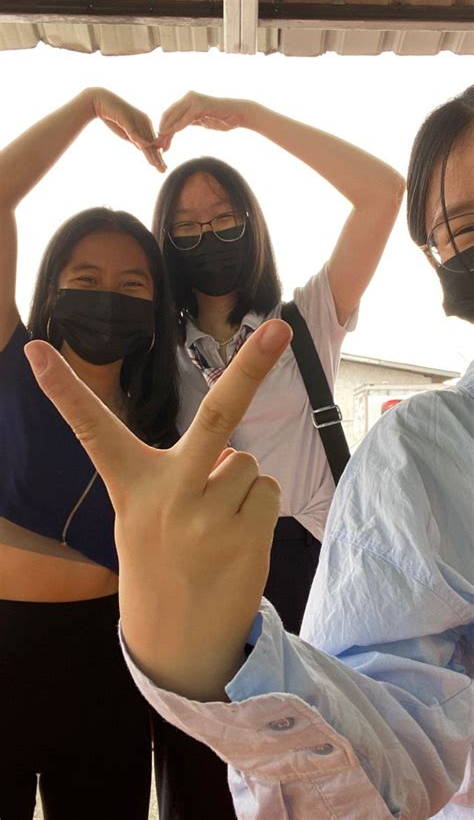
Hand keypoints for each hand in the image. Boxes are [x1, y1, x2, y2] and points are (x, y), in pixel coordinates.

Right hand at [25, 319, 290, 700]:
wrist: (178, 641)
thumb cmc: (161, 560)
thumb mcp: (146, 518)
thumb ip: (182, 478)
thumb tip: (242, 459)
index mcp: (132, 486)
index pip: (93, 430)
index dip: (64, 390)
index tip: (36, 350)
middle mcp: (167, 497)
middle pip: (215, 418)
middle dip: (250, 368)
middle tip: (278, 331)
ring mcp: (207, 520)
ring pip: (248, 464)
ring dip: (240, 486)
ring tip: (215, 526)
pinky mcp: (244, 540)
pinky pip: (267, 493)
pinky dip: (258, 509)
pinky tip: (235, 541)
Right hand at [90, 88, 165, 171]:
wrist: (102, 102)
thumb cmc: (115, 118)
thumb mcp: (128, 132)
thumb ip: (136, 140)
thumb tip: (144, 149)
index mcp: (146, 124)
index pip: (153, 143)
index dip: (158, 156)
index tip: (162, 167)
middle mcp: (145, 122)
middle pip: (152, 144)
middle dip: (158, 158)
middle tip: (164, 170)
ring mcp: (137, 121)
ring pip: (146, 140)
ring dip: (151, 154)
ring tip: (157, 165)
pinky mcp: (128, 120)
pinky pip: (135, 133)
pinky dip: (140, 142)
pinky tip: (145, 150)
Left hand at [155, 91, 251, 152]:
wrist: (239, 115)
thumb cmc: (223, 119)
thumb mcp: (202, 121)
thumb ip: (190, 121)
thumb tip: (177, 128)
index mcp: (188, 101)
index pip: (171, 114)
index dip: (164, 128)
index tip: (160, 142)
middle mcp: (189, 97)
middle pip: (170, 115)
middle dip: (163, 132)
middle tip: (158, 146)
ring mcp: (194, 99)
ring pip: (175, 116)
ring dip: (167, 131)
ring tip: (162, 144)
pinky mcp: (200, 105)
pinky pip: (185, 119)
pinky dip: (177, 128)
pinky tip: (171, 136)